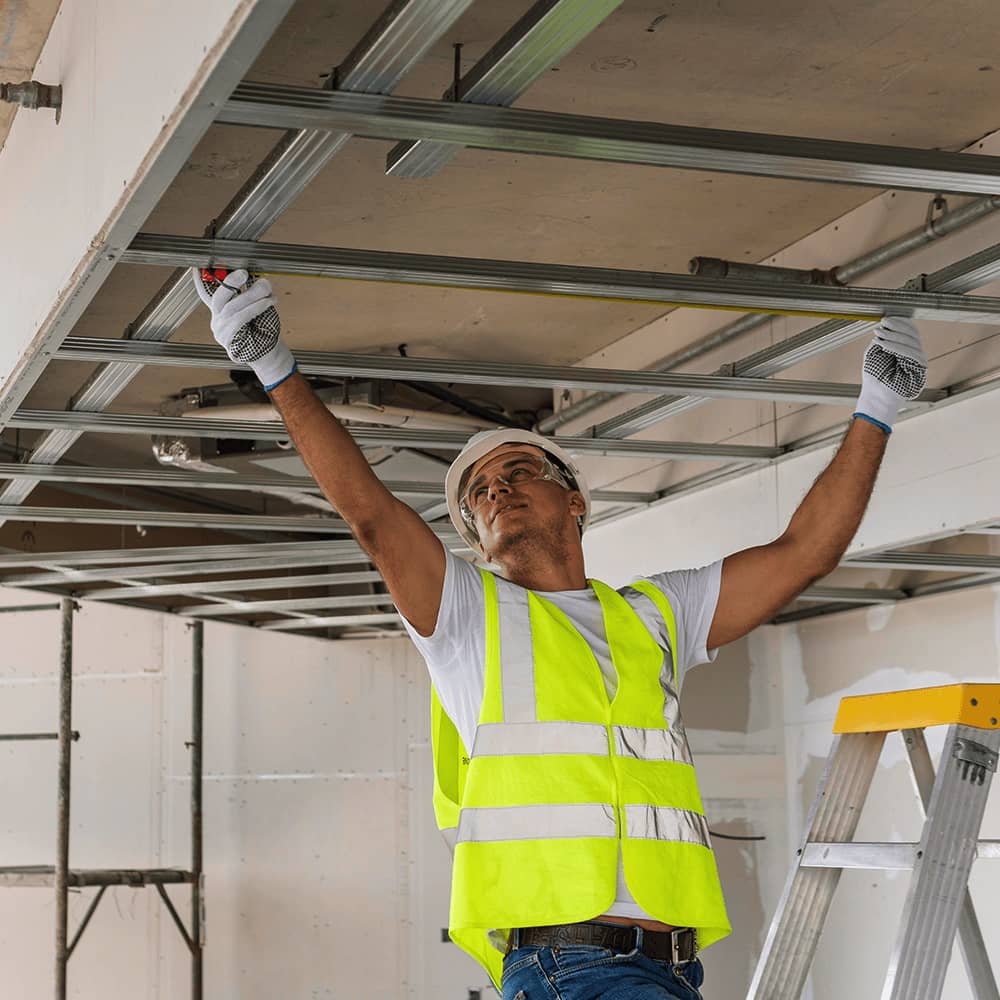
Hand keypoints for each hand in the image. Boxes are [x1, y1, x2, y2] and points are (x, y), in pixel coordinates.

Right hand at [192, 268, 295, 389]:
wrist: (269, 354)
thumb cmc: (263, 329)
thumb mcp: (257, 306)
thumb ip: (252, 294)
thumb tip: (259, 280)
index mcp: (220, 311)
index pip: (206, 292)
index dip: (200, 279)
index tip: (199, 266)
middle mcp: (217, 320)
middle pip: (218, 298)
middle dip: (231, 282)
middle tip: (244, 273)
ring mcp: (222, 332)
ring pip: (232, 308)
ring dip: (251, 295)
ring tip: (265, 289)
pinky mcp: (229, 341)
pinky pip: (240, 320)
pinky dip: (255, 308)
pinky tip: (266, 303)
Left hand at [853, 316, 926, 431]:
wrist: (876, 396)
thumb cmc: (874, 377)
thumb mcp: (875, 352)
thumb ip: (882, 338)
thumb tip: (886, 323)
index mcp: (905, 348)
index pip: (909, 331)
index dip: (899, 323)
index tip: (886, 319)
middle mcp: (914, 353)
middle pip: (912, 334)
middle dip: (897, 327)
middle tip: (883, 324)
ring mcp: (918, 361)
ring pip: (912, 342)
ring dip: (894, 336)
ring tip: (879, 334)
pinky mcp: (920, 369)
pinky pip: (912, 354)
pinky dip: (897, 347)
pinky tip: (884, 344)